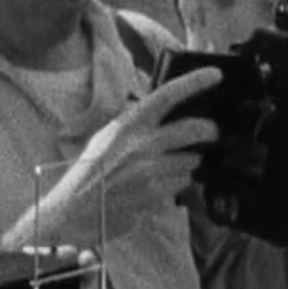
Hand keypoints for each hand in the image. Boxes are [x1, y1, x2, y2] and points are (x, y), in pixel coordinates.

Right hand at [36, 67, 222, 246]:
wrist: (72, 213)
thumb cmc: (87, 176)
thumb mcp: (105, 139)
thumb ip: (135, 126)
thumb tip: (166, 113)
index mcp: (127, 126)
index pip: (167, 96)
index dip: (194, 82)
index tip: (214, 75)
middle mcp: (141, 146)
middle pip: (196, 129)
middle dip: (210, 130)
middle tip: (211, 133)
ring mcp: (151, 173)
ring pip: (192, 161)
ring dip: (187, 163)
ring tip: (166, 168)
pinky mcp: (156, 196)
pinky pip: (181, 185)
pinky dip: (175, 184)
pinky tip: (156, 186)